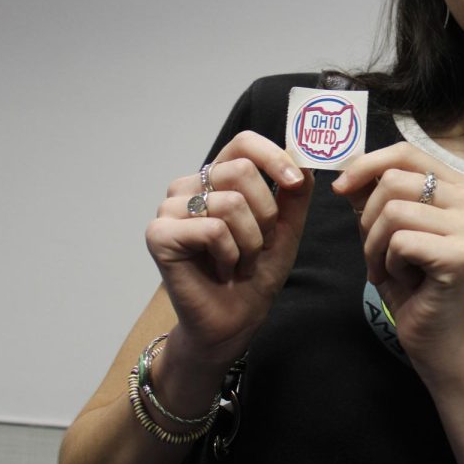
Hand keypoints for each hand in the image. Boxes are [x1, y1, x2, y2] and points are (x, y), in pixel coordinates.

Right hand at [144, 131, 312, 367]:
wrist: (234, 321)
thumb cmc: (255, 273)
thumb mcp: (286, 228)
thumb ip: (295, 193)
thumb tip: (305, 158)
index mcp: (217, 178)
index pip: (243, 143)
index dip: (273, 156)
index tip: (295, 182)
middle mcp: (189, 187)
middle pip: (242, 171)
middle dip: (266, 214)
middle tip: (260, 245)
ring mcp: (170, 209)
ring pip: (231, 203)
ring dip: (250, 242)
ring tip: (241, 262)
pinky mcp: (159, 234)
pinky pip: (213, 229)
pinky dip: (231, 255)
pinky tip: (224, 271)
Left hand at [332, 143, 463, 374]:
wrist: (435, 337)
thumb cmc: (412, 281)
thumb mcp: (387, 229)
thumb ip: (372, 194)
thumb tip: (345, 165)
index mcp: (460, 186)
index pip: (407, 153)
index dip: (367, 165)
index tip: (340, 187)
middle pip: (394, 181)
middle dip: (368, 219)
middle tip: (377, 252)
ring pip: (393, 211)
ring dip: (375, 246)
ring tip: (390, 268)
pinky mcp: (461, 254)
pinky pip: (399, 241)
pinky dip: (388, 264)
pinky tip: (405, 280)